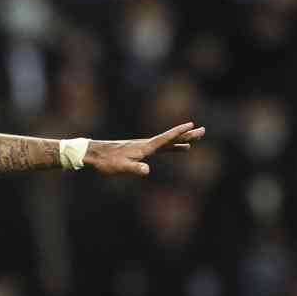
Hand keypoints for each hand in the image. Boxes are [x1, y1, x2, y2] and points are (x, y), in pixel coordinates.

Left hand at [85, 122, 205, 175]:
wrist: (93, 154)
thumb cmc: (106, 161)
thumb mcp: (121, 167)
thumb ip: (134, 168)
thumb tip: (147, 171)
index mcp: (144, 147)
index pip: (165, 139)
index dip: (178, 133)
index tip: (192, 124)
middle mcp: (146, 144)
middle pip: (170, 139)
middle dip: (186, 135)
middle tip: (203, 130)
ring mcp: (143, 147)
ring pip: (166, 143)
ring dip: (180, 141)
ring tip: (193, 141)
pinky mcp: (139, 150)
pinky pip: (159, 148)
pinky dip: (169, 147)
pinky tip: (173, 149)